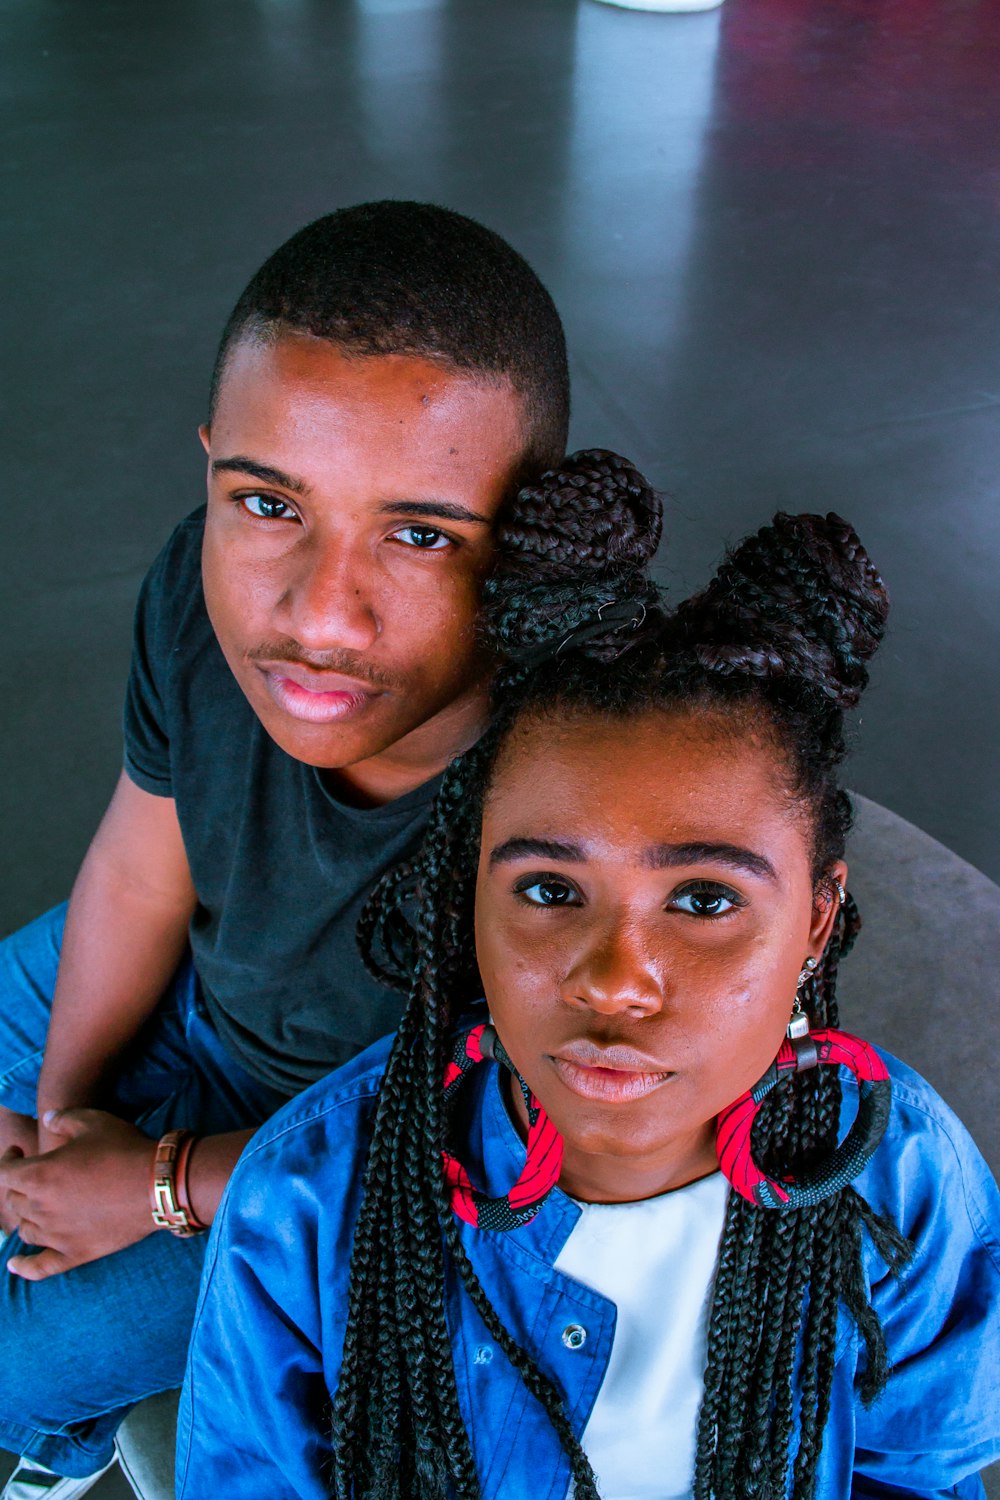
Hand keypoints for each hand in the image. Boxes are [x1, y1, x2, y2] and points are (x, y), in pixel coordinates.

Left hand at [0, 1109, 156, 1279]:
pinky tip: (14, 1265)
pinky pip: (40, 1267)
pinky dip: (24, 1267)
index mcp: (39, 1175)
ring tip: (39, 1204)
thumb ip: (63, 1118)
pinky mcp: (74, 1254)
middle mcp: (40, 1208)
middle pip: (14, 1201)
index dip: (6, 1158)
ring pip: (25, 1229)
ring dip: (26, 1215)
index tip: (17, 1150)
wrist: (156, 1185)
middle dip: (20, 1185)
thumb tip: (47, 1119)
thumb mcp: (93, 1121)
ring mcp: (55, 1236)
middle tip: (37, 1174)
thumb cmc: (123, 1149)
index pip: (3, 1171)